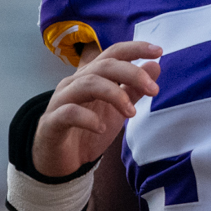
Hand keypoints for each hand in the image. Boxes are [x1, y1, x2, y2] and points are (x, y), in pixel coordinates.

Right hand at [34, 40, 160, 174]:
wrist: (60, 162)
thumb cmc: (87, 131)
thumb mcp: (117, 110)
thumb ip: (134, 89)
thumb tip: (155, 66)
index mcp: (92, 77)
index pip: (113, 53)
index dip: (135, 48)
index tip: (159, 51)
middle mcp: (75, 83)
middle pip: (104, 66)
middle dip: (132, 73)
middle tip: (154, 90)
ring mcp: (61, 100)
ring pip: (88, 84)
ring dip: (114, 94)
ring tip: (131, 113)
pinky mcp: (52, 122)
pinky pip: (69, 112)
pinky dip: (87, 118)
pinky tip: (100, 128)